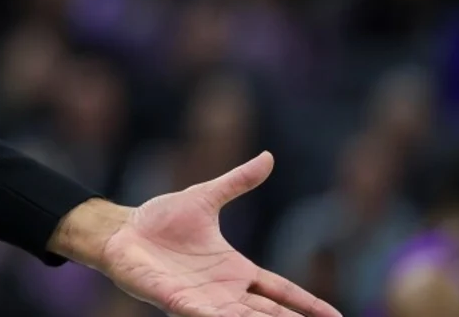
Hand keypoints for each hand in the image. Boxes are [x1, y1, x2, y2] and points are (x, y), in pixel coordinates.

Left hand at [52, 152, 340, 316]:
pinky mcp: (177, 302)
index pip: (281, 290)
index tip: (336, 316)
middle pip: (268, 313)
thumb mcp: (205, 197)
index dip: (307, 303)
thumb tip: (268, 157)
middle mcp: (224, 290)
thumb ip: (237, 182)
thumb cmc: (160, 220)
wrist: (122, 230)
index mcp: (236, 269)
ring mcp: (202, 300)